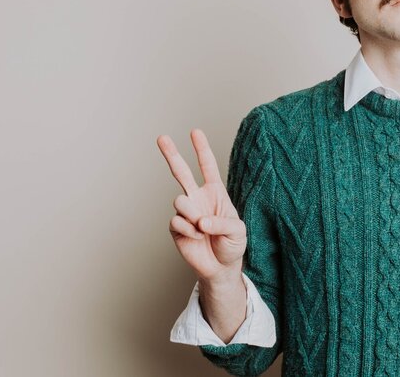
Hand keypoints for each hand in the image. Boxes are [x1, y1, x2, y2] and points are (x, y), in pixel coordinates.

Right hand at [157, 128, 246, 282]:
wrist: (221, 267)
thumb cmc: (233, 245)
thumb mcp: (238, 231)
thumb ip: (222, 223)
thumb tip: (200, 221)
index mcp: (215, 192)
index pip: (207, 166)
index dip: (201, 149)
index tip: (194, 131)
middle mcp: (198, 198)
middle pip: (181, 172)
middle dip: (171, 154)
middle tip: (161, 137)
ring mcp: (186, 212)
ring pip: (179, 201)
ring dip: (191, 214)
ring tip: (201, 228)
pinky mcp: (176, 228)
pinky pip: (176, 221)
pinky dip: (188, 231)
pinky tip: (196, 238)